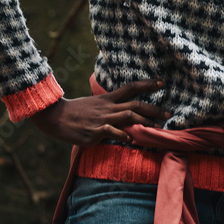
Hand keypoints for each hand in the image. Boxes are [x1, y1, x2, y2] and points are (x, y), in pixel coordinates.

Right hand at [28, 79, 168, 146]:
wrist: (55, 117)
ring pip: (128, 116)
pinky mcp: (94, 132)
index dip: (147, 84)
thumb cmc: (76, 112)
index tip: (162, 83)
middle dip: (153, 108)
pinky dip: (123, 135)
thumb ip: (109, 106)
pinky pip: (112, 131)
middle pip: (135, 104)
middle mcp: (107, 107)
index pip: (130, 88)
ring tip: (157, 127)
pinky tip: (131, 139)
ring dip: (144, 121)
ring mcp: (101, 119)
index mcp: (107, 99)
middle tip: (168, 113)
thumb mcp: (94, 104)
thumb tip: (123, 111)